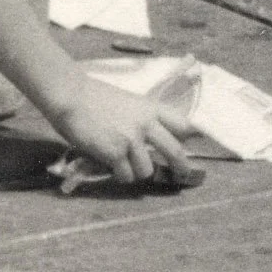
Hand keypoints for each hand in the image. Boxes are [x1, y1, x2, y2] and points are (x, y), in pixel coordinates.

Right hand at [49, 76, 196, 187]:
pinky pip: (126, 175)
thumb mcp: (129, 102)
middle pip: (174, 150)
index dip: (190, 136)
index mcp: (152, 108)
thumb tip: (149, 136)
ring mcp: (131, 139)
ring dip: (138, 173)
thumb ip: (141, 118)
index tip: (197, 143)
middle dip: (181, 166)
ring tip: (127, 167)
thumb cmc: (96, 97)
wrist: (73, 96)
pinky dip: (121, 176)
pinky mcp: (114, 153)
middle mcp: (146, 124)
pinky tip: (114, 169)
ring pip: (147, 170)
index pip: (182, 123)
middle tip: (183, 175)